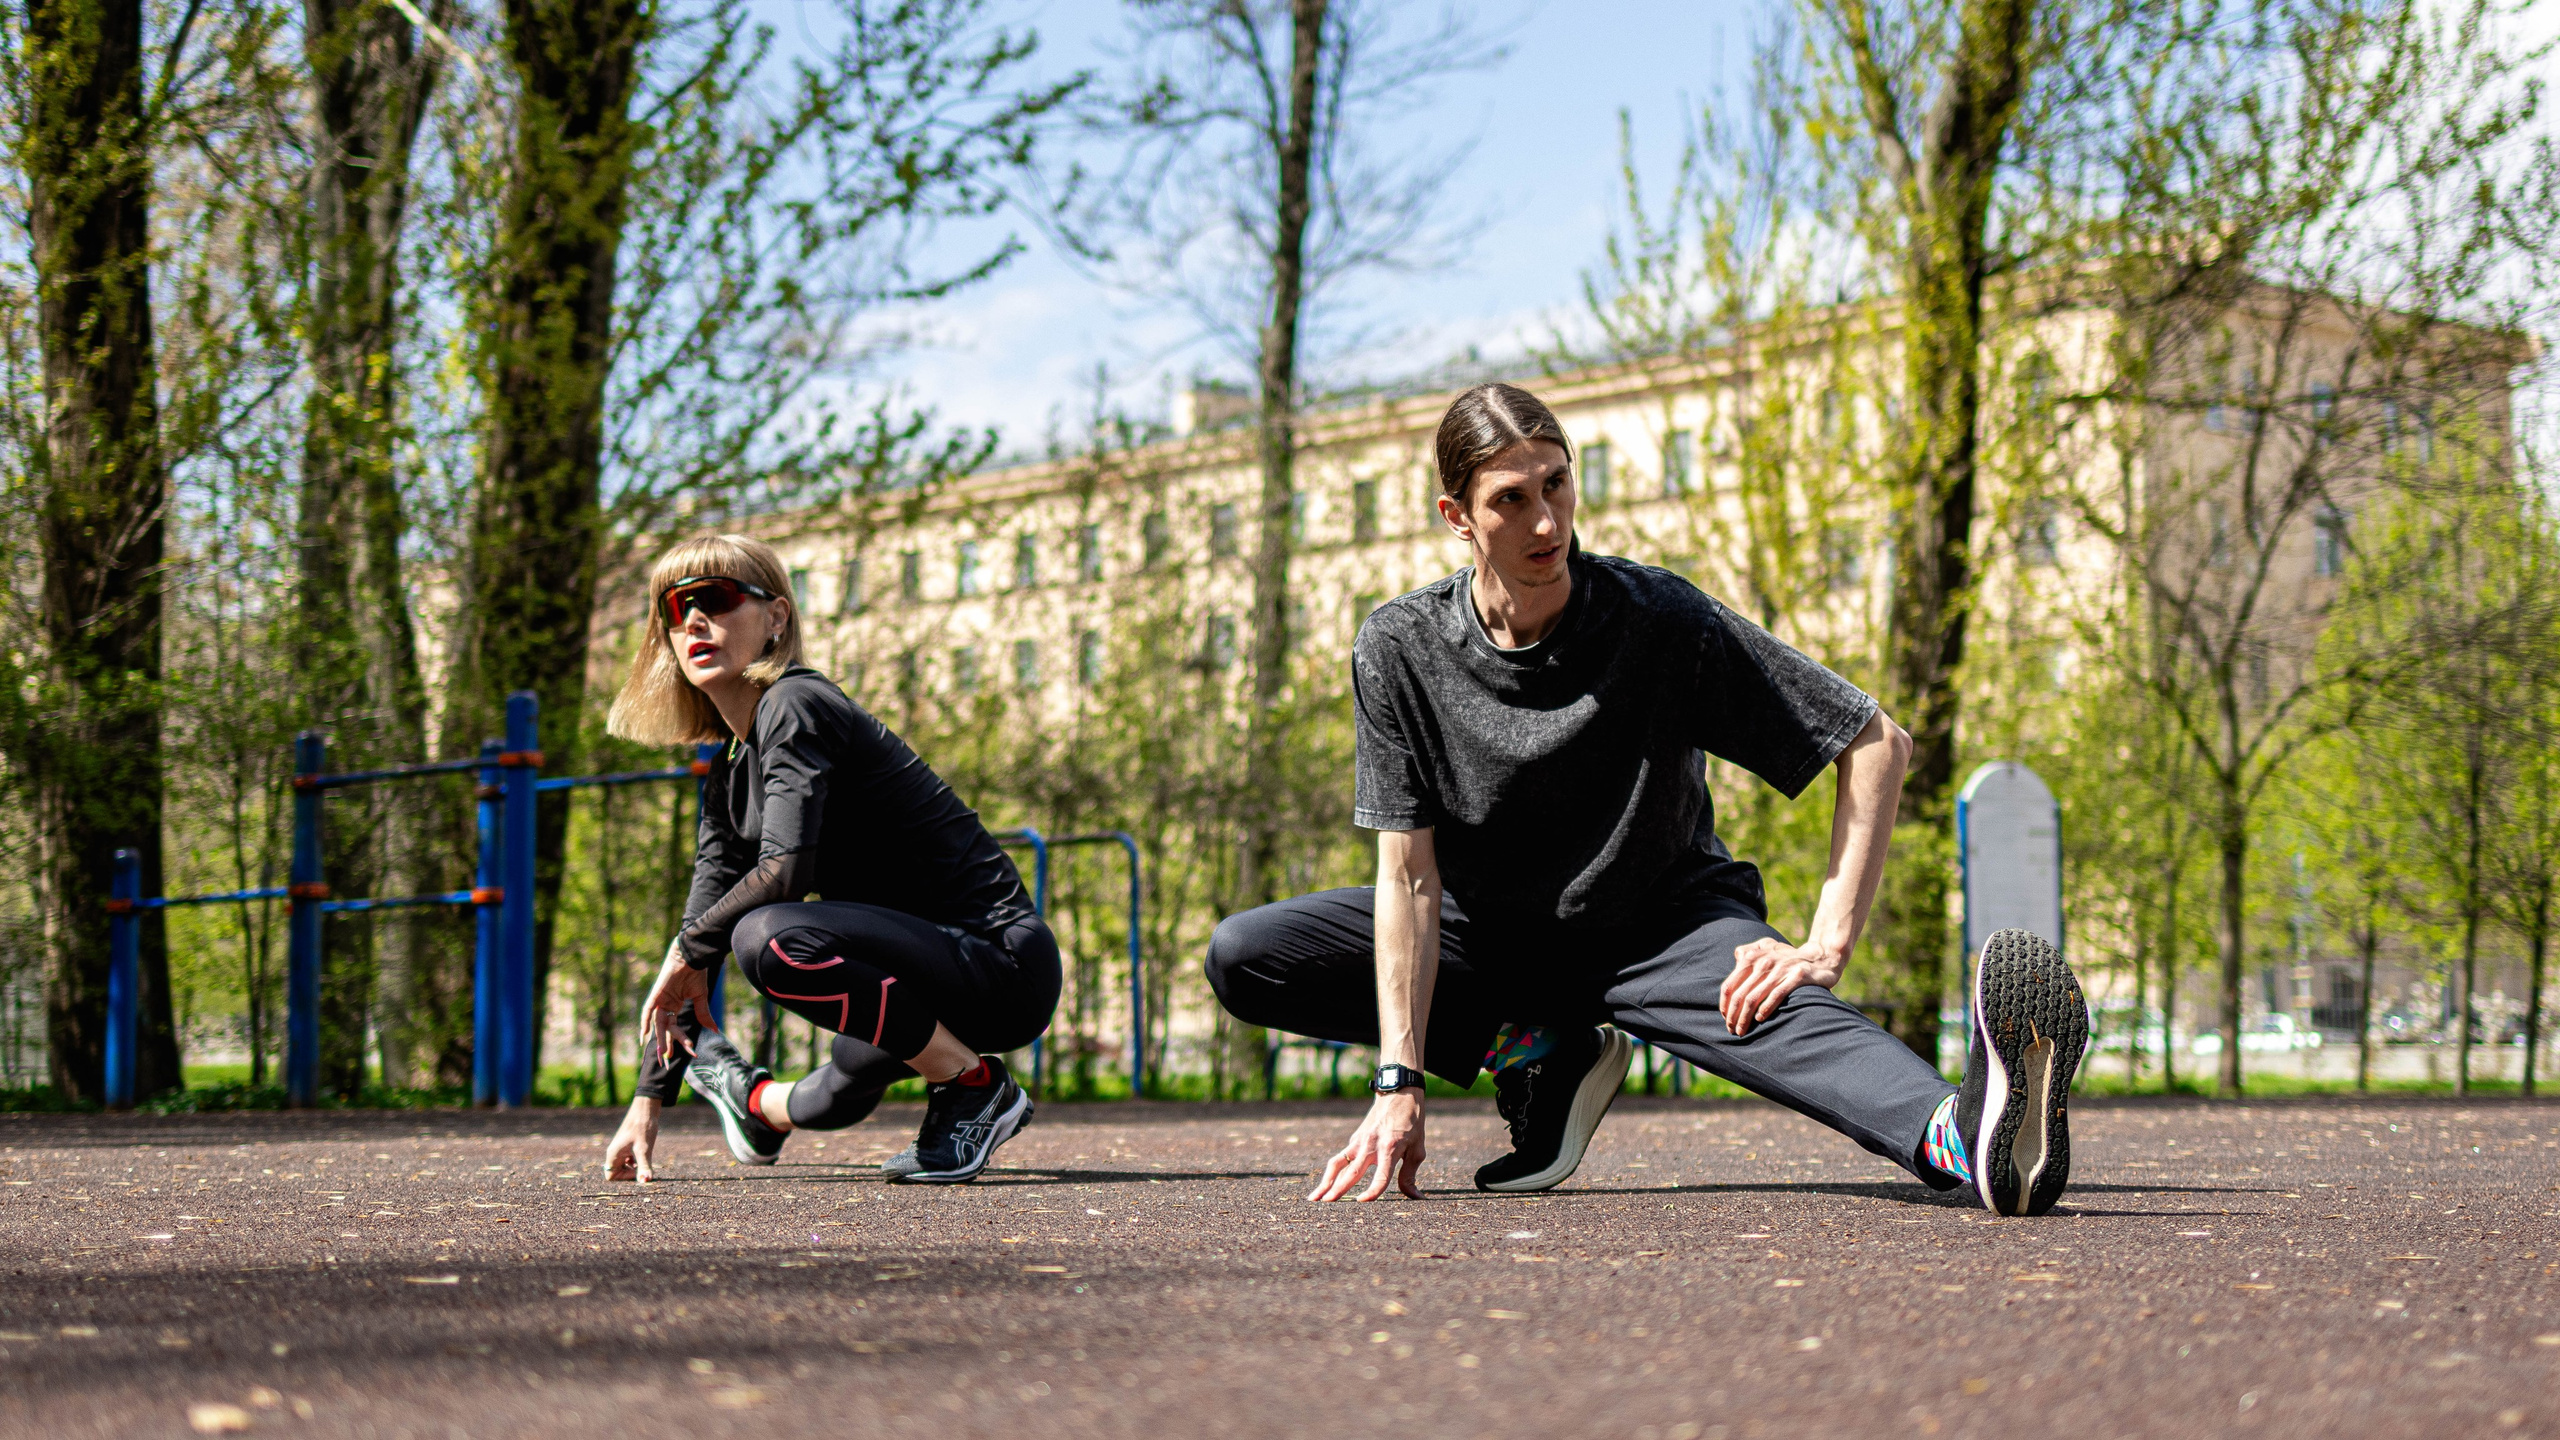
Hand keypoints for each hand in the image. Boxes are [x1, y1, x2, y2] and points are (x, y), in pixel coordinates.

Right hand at [605, 1096, 662, 1181]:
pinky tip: (644, 1156)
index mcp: (613, 1154)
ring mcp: (620, 1148)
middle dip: (629, 1174)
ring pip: (622, 1166)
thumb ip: (644, 1167)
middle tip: (643, 1168)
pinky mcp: (626, 1144)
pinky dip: (635, 1161)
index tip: (637, 1170)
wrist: (646, 1109)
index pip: (610, 1176)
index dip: (623, 1178)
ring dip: (633, 1168)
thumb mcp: (644, 1150)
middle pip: (616, 1172)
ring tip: (645, 1161)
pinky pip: (627, 1159)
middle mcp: (614, 1152)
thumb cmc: (643, 1128)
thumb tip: (645, 1181)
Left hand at [638, 945, 714, 1067]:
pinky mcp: (656, 994)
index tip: (691, 1053)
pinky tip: (644, 1035)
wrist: (692, 957)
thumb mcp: (701, 998)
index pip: (676, 1029)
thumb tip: (715, 1030)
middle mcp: (665, 1005)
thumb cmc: (696, 973)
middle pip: (664, 1030)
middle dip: (665, 1047)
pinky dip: (645, 1022)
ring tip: (663, 1055)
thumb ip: (703, 1014)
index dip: (682, 1041)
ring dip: (659, 1039)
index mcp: (674, 1006)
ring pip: (657, 1024)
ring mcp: (659, 1000)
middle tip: (667, 1063)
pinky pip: (647, 1010)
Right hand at [1310, 1089, 1425, 1201]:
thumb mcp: (1417, 1149)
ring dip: (1325, 1181)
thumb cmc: (1412, 1122)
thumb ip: (1410, 1175)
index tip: (1362, 1201)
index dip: (1373, 1190)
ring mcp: (1359, 1141)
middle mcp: (1371, 1145)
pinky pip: (1341, 1158)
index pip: (1381, 1176)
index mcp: (1390, 1148)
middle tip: (1326, 1203)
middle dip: (1338, 1188)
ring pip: (1338, 1164)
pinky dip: (1332, 1173)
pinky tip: (1326, 1185)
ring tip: (1314, 1198)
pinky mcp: (1354, 1139)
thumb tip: (1416, 1198)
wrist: (1398, 1094)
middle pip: (1352, 1172)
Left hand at [1719, 936, 1845, 1037]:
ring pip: (1755, 997)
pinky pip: (1776, 994)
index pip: (1730, 984)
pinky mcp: (1797, 976)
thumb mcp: (1768, 948)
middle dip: (1733, 1015)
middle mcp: (1764, 961)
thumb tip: (1736, 958)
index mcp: (1753, 957)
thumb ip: (1749, 952)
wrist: (1821, 957)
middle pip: (1740, 994)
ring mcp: (1780, 968)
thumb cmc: (1790, 958)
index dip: (1725, 1004)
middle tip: (1732, 1029)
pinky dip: (1765, 1008)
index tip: (1726, 1018)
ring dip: (1745, 1017)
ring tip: (1742, 1030)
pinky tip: (1760, 1019)